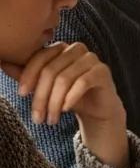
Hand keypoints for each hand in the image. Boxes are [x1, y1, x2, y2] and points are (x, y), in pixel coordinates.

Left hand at [2, 43, 127, 167]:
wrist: (96, 109)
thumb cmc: (68, 95)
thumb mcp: (44, 86)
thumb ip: (26, 74)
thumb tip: (2, 62)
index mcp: (61, 48)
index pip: (40, 57)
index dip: (28, 75)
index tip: (21, 95)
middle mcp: (77, 48)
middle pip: (51, 70)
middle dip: (41, 97)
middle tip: (36, 118)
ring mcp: (92, 58)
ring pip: (65, 78)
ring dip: (54, 103)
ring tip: (50, 120)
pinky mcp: (103, 71)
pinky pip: (83, 82)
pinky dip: (71, 98)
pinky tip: (66, 109)